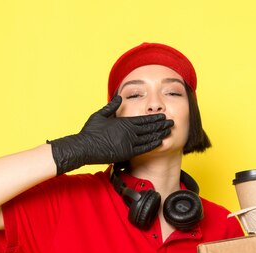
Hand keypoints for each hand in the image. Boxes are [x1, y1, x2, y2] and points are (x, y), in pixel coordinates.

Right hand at [47, 96, 173, 174]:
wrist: (84, 147)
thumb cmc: (90, 131)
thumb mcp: (100, 114)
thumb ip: (112, 106)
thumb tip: (119, 97)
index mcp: (124, 122)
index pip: (143, 119)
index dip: (154, 118)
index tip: (163, 116)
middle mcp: (129, 132)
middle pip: (149, 128)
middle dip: (161, 125)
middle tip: (171, 122)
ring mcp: (129, 143)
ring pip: (149, 138)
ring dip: (160, 134)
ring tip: (169, 131)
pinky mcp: (127, 153)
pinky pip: (143, 149)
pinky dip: (152, 145)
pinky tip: (160, 142)